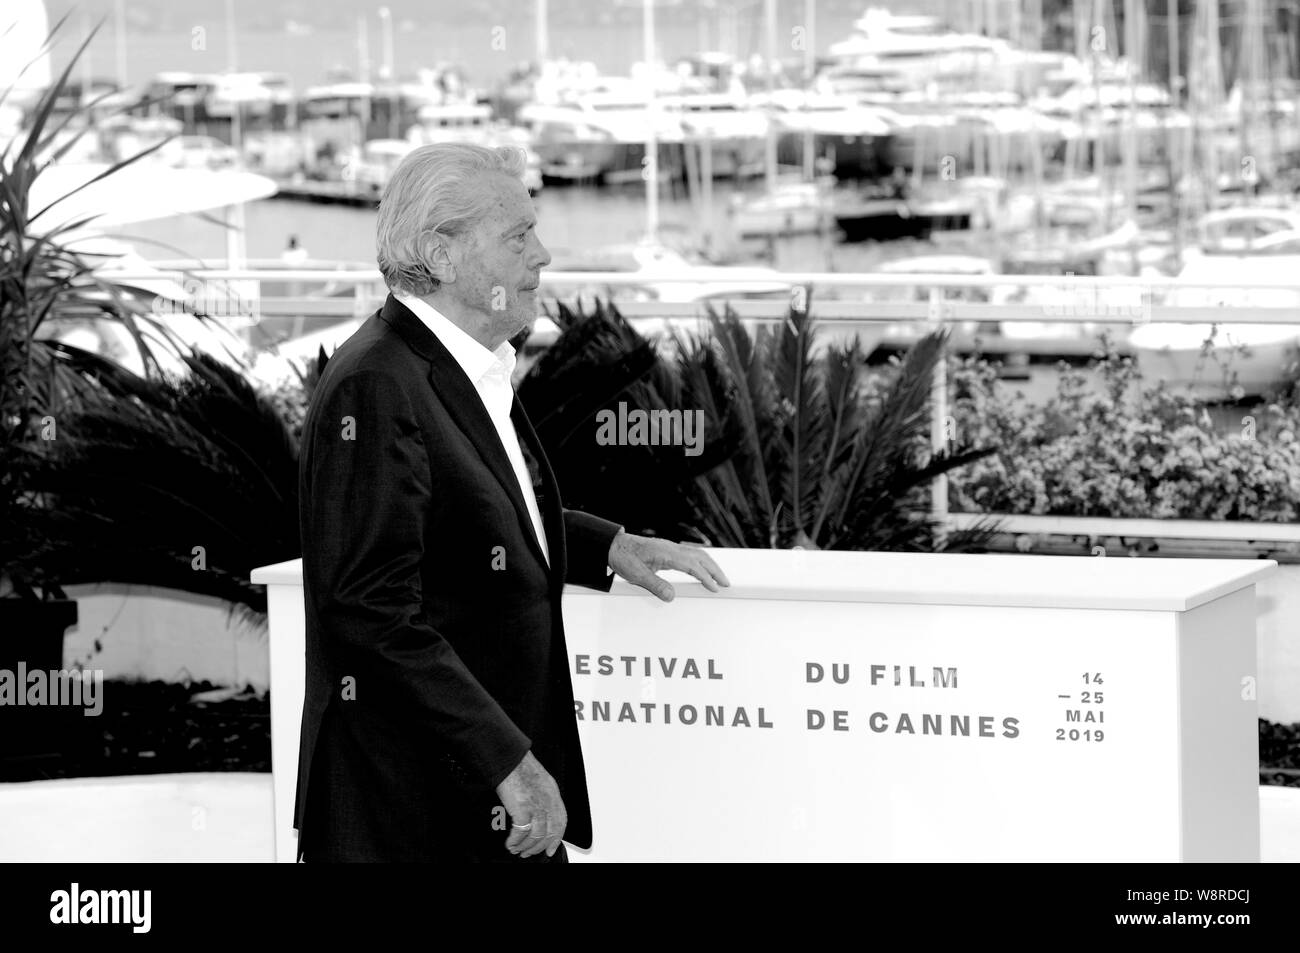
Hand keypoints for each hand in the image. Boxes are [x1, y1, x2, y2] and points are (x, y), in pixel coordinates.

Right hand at [495, 750, 566, 857]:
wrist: (509, 759)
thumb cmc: (520, 766)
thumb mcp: (540, 781)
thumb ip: (542, 796)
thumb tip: (538, 814)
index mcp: (553, 794)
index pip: (561, 822)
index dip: (556, 838)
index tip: (550, 849)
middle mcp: (548, 802)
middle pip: (549, 833)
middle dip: (538, 847)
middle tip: (529, 853)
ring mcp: (536, 806)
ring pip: (536, 836)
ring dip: (525, 847)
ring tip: (517, 850)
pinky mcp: (523, 809)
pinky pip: (521, 832)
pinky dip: (515, 841)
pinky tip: (510, 844)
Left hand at [607, 532, 730, 601]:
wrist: (614, 546)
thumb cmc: (624, 558)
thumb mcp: (636, 575)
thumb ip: (655, 585)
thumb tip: (672, 596)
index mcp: (666, 553)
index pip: (692, 565)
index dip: (705, 576)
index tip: (715, 587)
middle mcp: (671, 548)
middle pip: (700, 557)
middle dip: (715, 570)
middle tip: (726, 583)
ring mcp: (670, 547)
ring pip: (697, 554)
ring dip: (710, 565)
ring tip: (719, 578)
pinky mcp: (668, 550)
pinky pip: (690, 554)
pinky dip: (701, 561)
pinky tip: (703, 569)